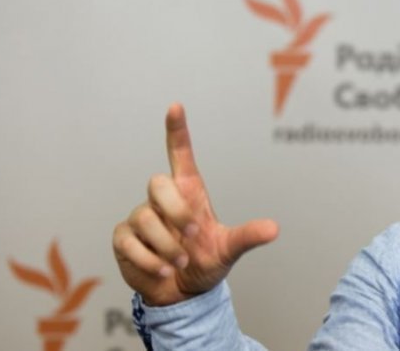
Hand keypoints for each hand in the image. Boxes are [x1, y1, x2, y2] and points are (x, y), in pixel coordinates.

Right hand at [112, 103, 278, 305]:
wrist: (182, 293)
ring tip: (180, 263)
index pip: (180, 155)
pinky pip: (130, 242)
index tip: (176, 106)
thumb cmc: (205, 262)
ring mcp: (141, 218)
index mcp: (189, 193)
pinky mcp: (124, 239)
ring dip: (167, 245)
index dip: (177, 131)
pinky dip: (149, 260)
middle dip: (175, 210)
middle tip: (193, 234)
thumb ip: (248, 236)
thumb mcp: (228, 249)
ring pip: (144, 218)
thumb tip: (274, 229)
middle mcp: (163, 201)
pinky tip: (163, 271)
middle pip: (158, 183)